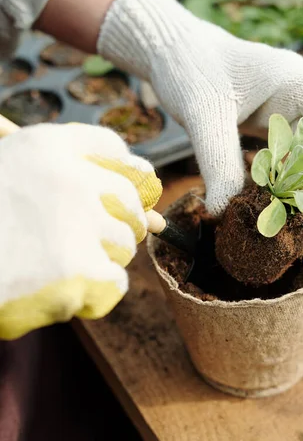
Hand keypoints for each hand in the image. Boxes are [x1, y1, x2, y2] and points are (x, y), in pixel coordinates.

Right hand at [0, 122, 160, 339]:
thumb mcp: (11, 176)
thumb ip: (68, 181)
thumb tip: (150, 210)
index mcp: (45, 145)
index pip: (112, 149)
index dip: (124, 174)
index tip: (121, 193)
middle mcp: (69, 175)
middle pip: (128, 200)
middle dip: (111, 224)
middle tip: (73, 242)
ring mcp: (77, 222)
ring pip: (124, 244)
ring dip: (96, 260)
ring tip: (49, 266)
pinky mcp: (80, 270)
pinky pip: (114, 284)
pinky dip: (92, 294)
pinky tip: (53, 290)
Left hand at [98, 0, 302, 248]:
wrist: (172, 53)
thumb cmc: (188, 67)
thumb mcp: (201, 114)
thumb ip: (217, 160)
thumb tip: (224, 212)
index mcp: (292, 80)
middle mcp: (298, 100)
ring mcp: (286, 116)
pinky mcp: (270, 132)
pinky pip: (288, 165)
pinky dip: (286, 191)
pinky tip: (281, 218)